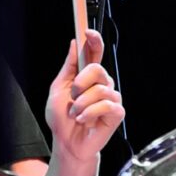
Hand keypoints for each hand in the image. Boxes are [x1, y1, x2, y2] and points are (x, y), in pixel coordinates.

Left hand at [45, 29, 124, 162]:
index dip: (94, 40)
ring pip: (100, 89)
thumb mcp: (58, 89)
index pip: (95, 52)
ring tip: (76, 114)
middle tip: (73, 97)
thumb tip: (74, 44)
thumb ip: (68, 67)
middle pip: (97, 69)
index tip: (87, 31)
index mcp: (88, 76)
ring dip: (82, 103)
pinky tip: (84, 120)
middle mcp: (103, 84)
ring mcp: (111, 98)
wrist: (66, 143)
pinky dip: (90, 113)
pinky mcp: (117, 113)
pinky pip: (106, 105)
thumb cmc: (62, 118)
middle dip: (80, 83)